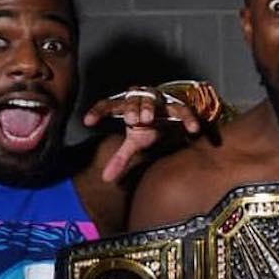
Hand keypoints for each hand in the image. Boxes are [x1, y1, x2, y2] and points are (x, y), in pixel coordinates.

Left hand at [82, 82, 212, 181]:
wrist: (174, 113)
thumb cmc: (150, 126)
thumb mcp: (136, 141)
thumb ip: (121, 158)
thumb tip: (105, 179)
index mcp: (127, 106)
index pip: (109, 105)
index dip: (98, 112)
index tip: (87, 122)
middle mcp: (141, 99)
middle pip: (132, 98)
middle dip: (131, 108)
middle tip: (130, 120)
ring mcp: (160, 100)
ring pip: (153, 98)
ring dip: (149, 107)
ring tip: (147, 119)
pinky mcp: (178, 106)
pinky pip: (182, 110)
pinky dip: (187, 118)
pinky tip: (192, 129)